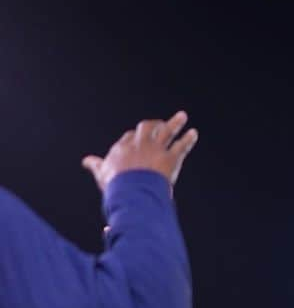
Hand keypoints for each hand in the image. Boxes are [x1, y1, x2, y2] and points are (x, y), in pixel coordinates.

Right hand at [82, 110, 198, 192]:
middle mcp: (139, 144)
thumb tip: (86, 161)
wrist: (132, 190)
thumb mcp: (103, 174)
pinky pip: (181, 146)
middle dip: (154, 125)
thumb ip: (96, 166)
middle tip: (160, 123)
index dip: (135, 137)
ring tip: (182, 116)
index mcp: (123, 147)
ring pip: (166, 132)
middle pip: (147, 128)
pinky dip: (188, 139)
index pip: (130, 137)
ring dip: (175, 123)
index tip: (138, 137)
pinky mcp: (171, 158)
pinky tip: (194, 133)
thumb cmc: (116, 185)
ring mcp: (156, 150)